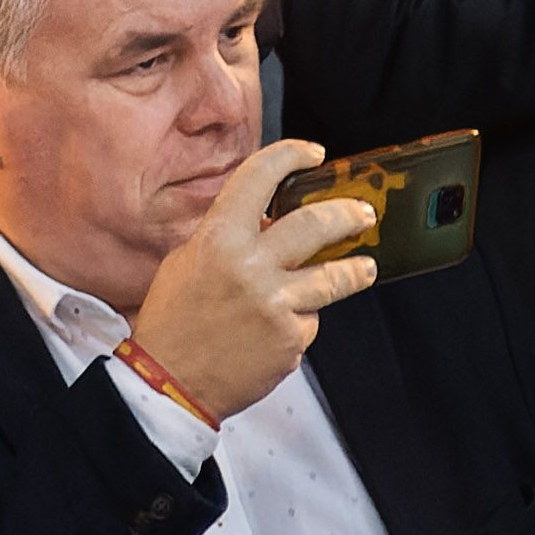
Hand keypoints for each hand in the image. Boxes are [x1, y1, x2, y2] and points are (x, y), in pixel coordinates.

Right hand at [124, 141, 377, 420]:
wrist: (171, 381)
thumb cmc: (176, 320)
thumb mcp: (188, 262)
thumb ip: (229, 237)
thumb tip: (267, 220)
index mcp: (217, 239)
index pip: (259, 179)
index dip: (290, 157)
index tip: (313, 154)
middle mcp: (250, 266)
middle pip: (316, 224)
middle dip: (348, 215)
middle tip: (363, 215)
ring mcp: (275, 304)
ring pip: (335, 277)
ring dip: (356, 270)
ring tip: (364, 267)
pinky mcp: (292, 339)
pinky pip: (310, 319)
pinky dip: (300, 320)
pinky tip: (279, 329)